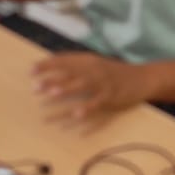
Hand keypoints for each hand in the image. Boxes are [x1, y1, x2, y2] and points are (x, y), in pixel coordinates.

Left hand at [31, 53, 152, 124]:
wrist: (143, 78)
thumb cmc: (115, 73)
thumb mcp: (96, 64)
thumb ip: (77, 66)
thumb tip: (53, 69)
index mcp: (89, 60)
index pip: (64, 60)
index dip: (47, 64)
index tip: (30, 71)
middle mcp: (95, 69)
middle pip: (70, 72)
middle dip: (52, 79)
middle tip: (35, 87)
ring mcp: (104, 82)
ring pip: (82, 85)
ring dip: (66, 89)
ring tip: (51, 95)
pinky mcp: (112, 96)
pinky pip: (97, 103)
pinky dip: (87, 108)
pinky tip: (76, 114)